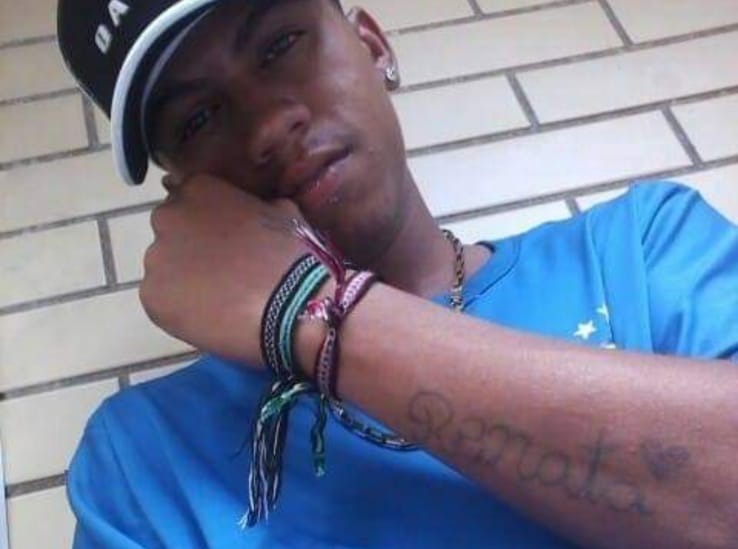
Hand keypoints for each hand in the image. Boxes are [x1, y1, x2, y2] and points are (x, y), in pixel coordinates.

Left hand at [139, 174, 306, 366]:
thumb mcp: (284, 212)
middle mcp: (167, 216)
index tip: (226, 242)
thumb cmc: (291, 255)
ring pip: (165, 269)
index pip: (190, 201)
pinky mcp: (150, 295)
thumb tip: (257, 210)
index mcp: (199, 189)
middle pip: (171, 232)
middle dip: (190, 248)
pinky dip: (180, 308)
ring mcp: (155, 257)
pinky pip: (161, 301)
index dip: (208, 224)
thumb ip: (257, 205)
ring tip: (218, 299)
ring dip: (184, 280)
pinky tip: (209, 316)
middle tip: (222, 271)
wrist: (290, 304)